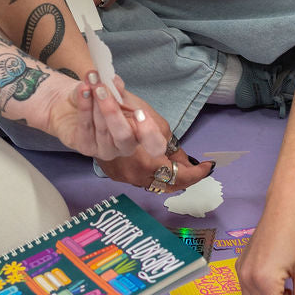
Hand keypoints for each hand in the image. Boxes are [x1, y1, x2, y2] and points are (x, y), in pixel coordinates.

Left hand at [37, 71, 166, 161]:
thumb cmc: (102, 100)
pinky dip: (84, 106)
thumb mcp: (114, 92)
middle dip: (113, 112)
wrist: (74, 102)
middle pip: (124, 136)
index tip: (140, 112)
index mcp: (140, 134)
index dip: (150, 132)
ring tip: (92, 83)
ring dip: (96, 104)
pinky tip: (83, 91)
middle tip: (103, 89)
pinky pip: (85, 127)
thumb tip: (115, 83)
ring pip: (102, 129)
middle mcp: (124, 146)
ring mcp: (105, 150)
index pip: (155, 144)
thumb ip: (117, 88)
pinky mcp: (86, 148)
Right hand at [96, 87, 215, 189]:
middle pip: (168, 185)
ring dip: (170, 177)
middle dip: (186, 178)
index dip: (197, 173)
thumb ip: (171, 145)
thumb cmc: (124, 109)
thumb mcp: (155, 122)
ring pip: (154, 184)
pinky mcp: (115, 175)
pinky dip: (154, 175)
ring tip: (184, 168)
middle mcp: (136, 175)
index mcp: (148, 162)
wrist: (85, 112)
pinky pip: (141, 180)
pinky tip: (162, 166)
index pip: (180, 176)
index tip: (208, 166)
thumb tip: (185, 160)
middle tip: (199, 170)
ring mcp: (124, 177)